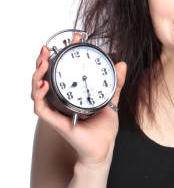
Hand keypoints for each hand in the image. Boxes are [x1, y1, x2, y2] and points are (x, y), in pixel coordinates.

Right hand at [31, 32, 126, 164]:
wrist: (103, 148)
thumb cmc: (104, 128)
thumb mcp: (111, 100)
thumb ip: (115, 83)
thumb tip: (122, 64)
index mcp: (70, 92)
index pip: (60, 69)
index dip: (62, 53)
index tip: (73, 38)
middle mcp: (59, 100)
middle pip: (43, 76)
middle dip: (42, 60)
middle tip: (47, 48)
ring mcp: (55, 110)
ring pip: (37, 89)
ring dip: (37, 74)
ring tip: (43, 63)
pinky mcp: (54, 121)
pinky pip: (40, 107)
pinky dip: (39, 96)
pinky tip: (45, 85)